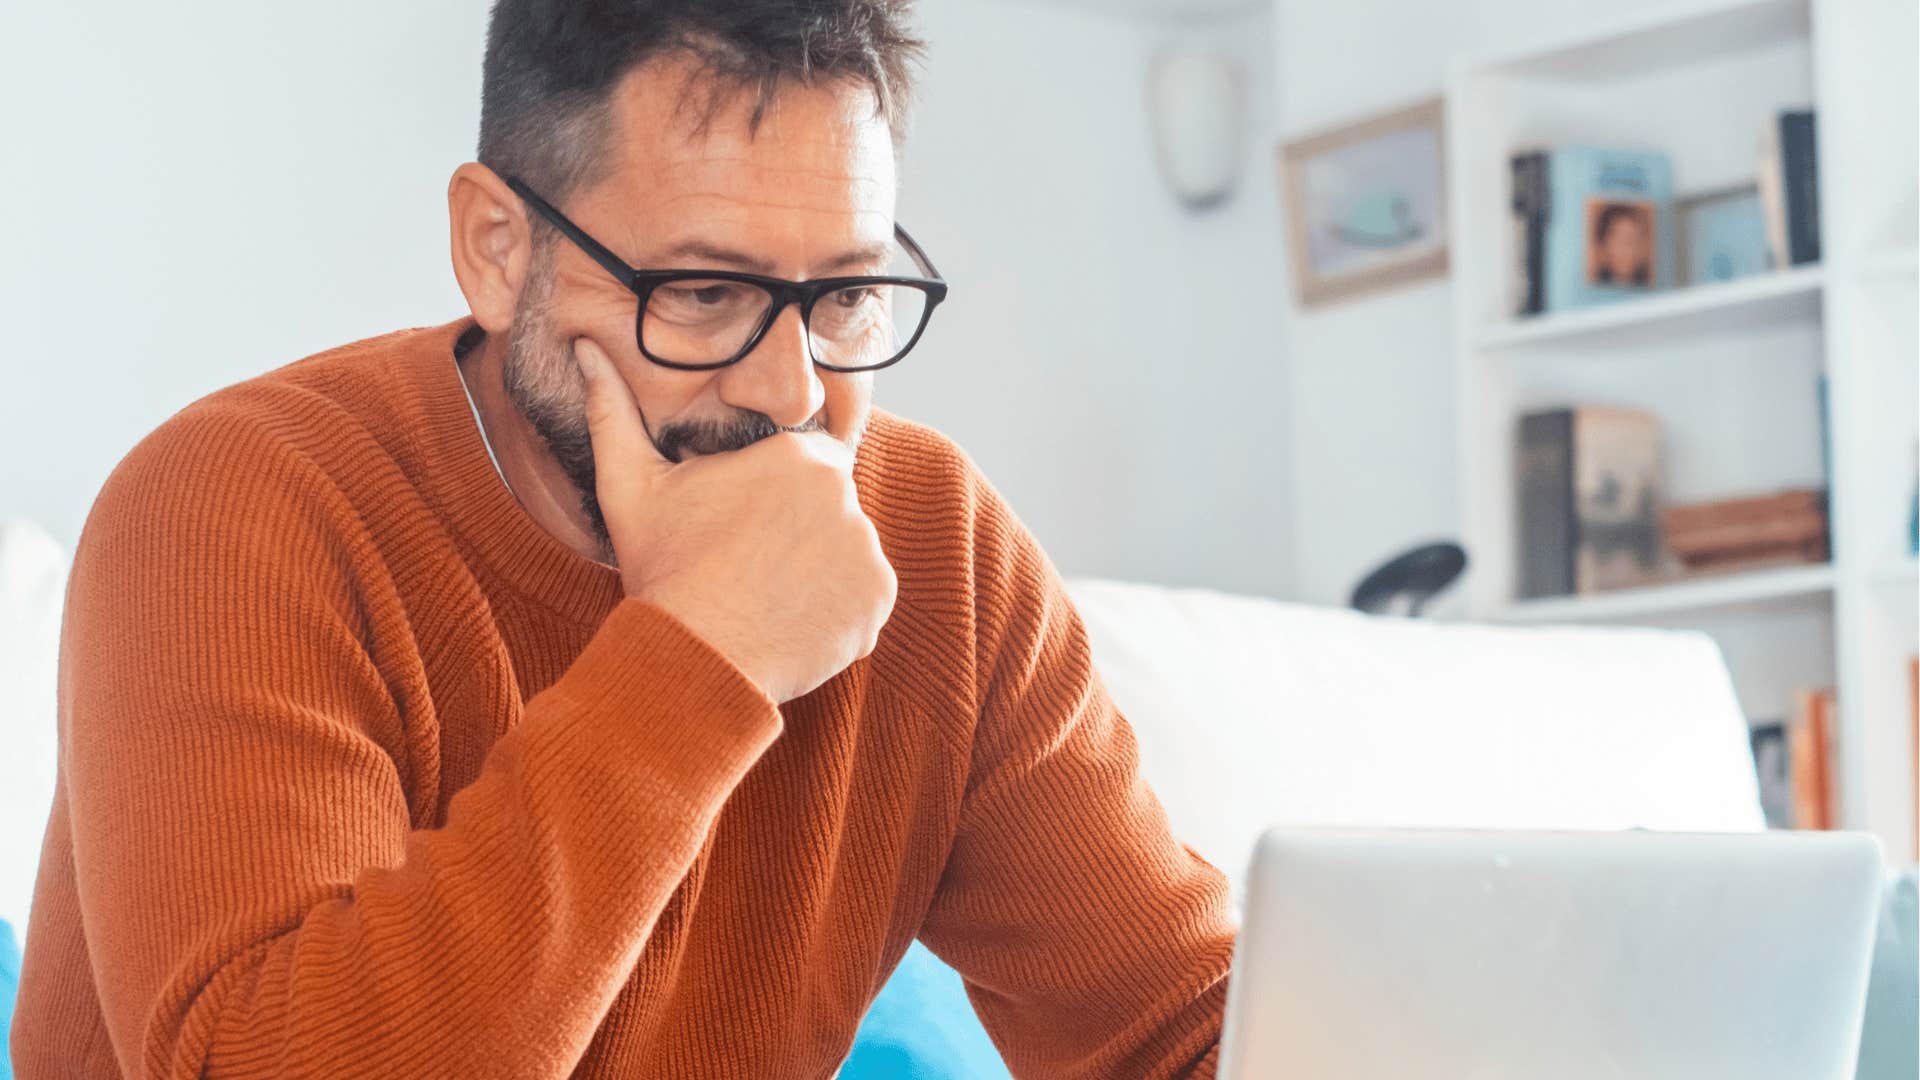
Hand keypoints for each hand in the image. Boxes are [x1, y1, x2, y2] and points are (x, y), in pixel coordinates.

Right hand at [573, 337, 896, 703]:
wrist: (693, 658)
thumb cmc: (662, 568)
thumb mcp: (630, 485)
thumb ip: (613, 412)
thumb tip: (586, 350)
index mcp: (799, 455)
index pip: (803, 462)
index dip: (771, 492)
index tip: (742, 523)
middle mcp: (846, 495)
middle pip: (828, 505)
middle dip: (797, 528)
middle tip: (750, 563)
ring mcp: (868, 551)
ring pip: (846, 551)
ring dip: (817, 569)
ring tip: (766, 595)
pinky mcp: (878, 602)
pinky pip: (862, 599)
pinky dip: (835, 611)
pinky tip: (788, 621)